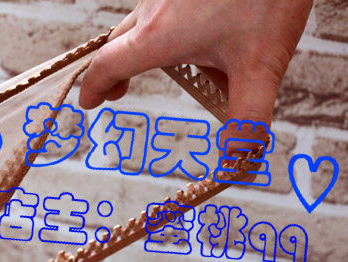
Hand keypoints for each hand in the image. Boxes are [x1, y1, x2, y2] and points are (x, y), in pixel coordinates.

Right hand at [79, 0, 312, 125]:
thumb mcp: (260, 66)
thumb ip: (248, 118)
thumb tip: (235, 160)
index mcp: (157, 36)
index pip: (106, 65)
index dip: (93, 87)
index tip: (87, 103)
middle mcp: (153, 9)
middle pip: (119, 44)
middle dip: (115, 71)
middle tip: (117, 92)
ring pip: (147, 24)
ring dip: (156, 48)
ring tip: (193, 68)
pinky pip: (168, 7)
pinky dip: (177, 27)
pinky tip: (214, 32)